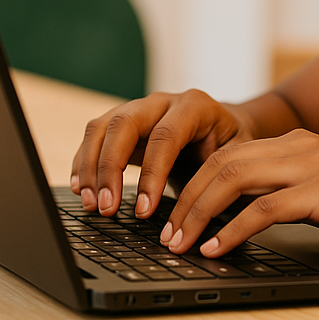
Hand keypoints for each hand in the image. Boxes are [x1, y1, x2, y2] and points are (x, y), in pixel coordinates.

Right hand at [70, 89, 258, 217]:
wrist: (225, 129)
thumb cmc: (232, 147)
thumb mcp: (236, 158)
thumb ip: (218, 178)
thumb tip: (196, 218)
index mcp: (195, 106)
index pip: (165, 136)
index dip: (151, 174)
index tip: (143, 211)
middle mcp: (162, 102)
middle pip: (123, 124)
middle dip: (109, 168)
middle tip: (106, 208)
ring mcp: (138, 109)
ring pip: (101, 128)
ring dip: (90, 167)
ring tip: (90, 204)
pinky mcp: (121, 123)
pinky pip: (94, 137)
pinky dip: (84, 163)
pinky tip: (82, 190)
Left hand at [158, 129, 318, 257]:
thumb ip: (287, 193)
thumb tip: (240, 217)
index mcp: (298, 144)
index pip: (228, 155)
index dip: (193, 184)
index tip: (173, 216)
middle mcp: (301, 146)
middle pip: (222, 163)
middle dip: (185, 198)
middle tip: (164, 233)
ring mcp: (314, 165)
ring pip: (234, 179)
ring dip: (199, 212)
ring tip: (180, 243)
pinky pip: (265, 208)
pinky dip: (233, 229)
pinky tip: (218, 247)